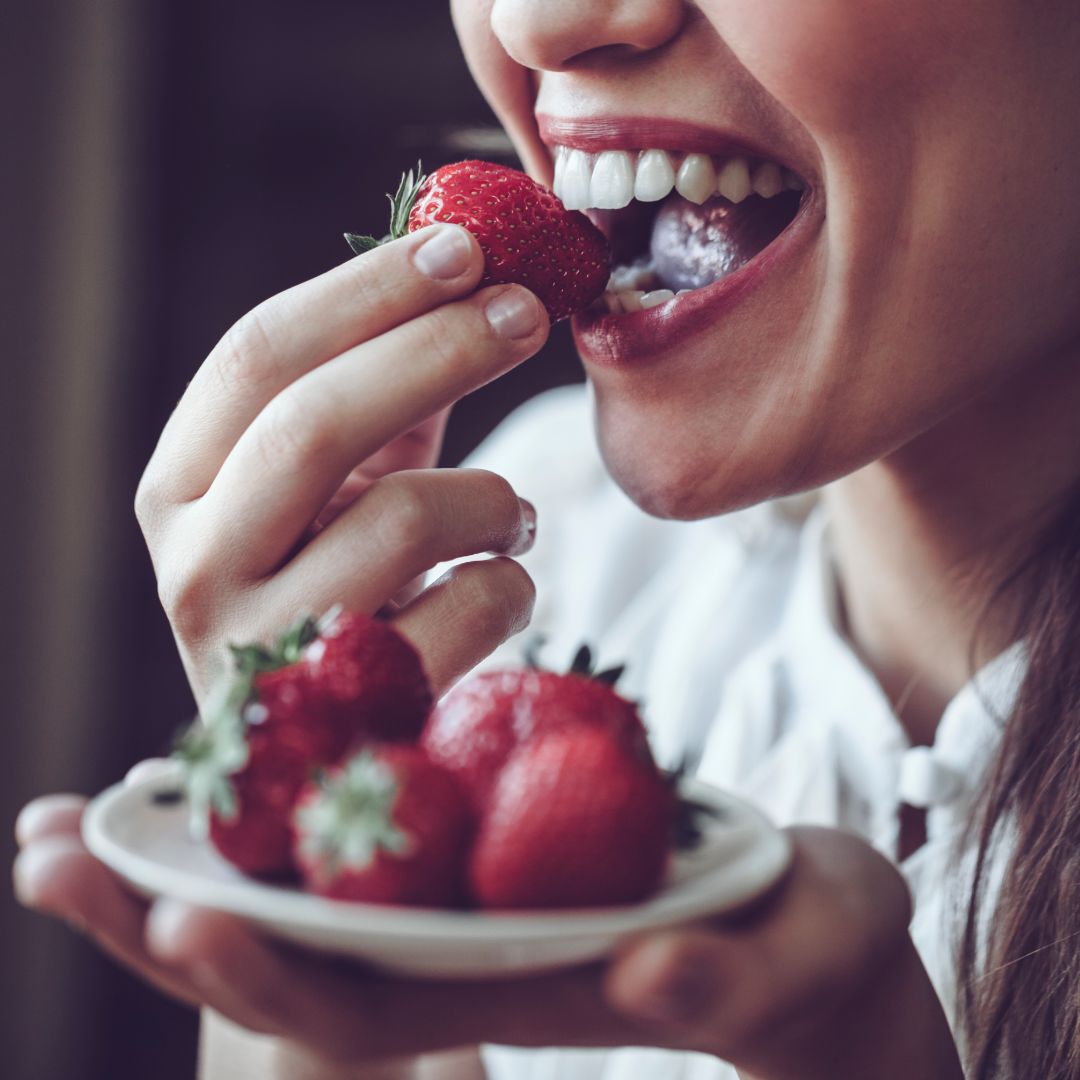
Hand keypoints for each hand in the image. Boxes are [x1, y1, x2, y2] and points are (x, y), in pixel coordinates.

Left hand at [14, 794, 962, 1079]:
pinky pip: (350, 822)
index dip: (268, 965)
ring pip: (300, 890)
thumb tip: (650, 975)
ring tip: (67, 818)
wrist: (801, 932)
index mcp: (522, 987)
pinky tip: (200, 755)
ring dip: (182, 855)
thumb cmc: (806, 947)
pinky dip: (267, 794)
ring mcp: (458, 901)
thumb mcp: (792, 950)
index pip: (370, 1002)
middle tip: (45, 853)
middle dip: (166, 916)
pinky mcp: (472, 843)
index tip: (174, 905)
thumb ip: (730, 972)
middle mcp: (464, 953)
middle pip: (291, 954)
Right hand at [135, 222, 548, 700]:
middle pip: (316, 421)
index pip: (258, 357)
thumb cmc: (334, 586)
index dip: (367, 291)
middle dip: (439, 349)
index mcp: (180, 489)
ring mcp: (265, 647)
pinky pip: (468, 606)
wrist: (321, 743)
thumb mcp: (334, 486)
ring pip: (407, 518)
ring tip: (510, 513)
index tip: (464, 247)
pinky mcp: (350, 710)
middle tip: (525, 312)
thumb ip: (379, 392)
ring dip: (493, 496)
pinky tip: (499, 584)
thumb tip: (473, 277)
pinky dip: (511, 581)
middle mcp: (196, 566)